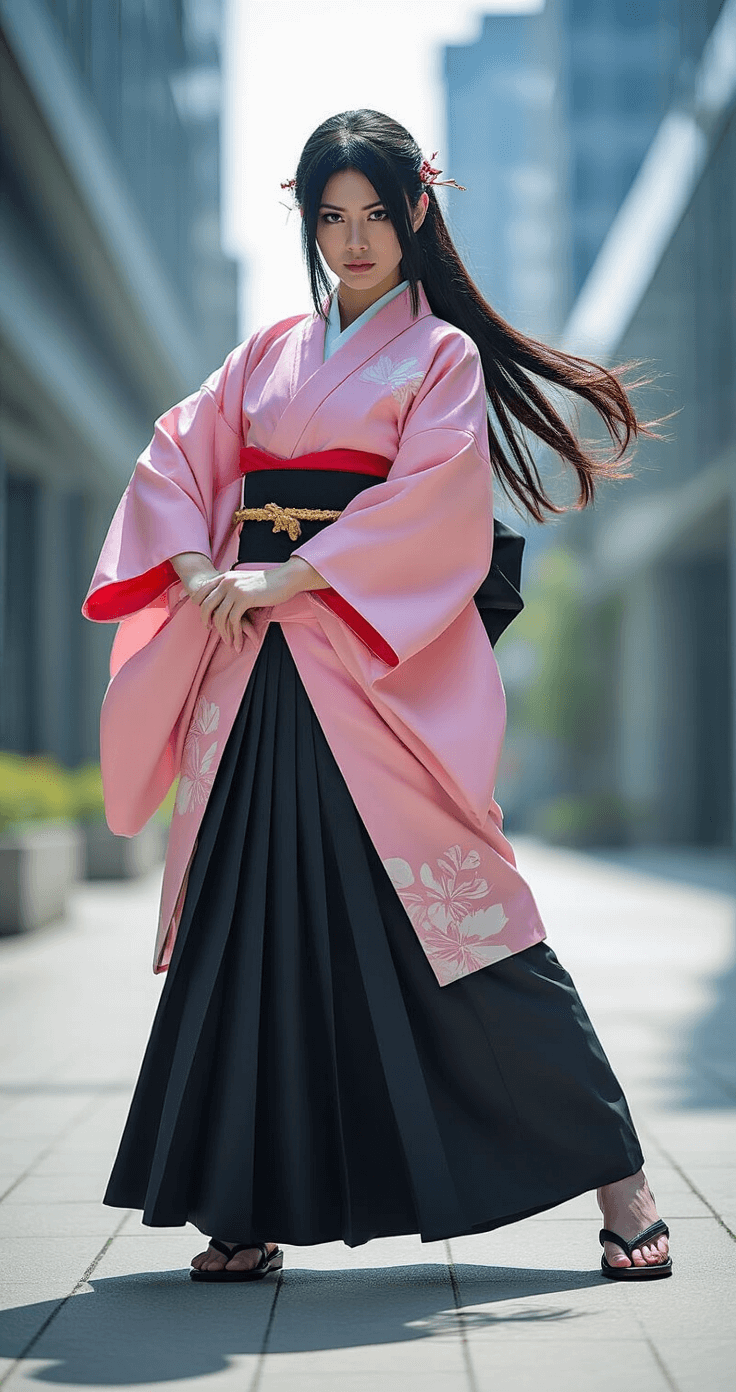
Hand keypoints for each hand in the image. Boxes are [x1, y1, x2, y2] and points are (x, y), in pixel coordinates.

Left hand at [187, 557, 327, 653]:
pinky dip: (234, 633)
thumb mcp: (245, 581)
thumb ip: (233, 587)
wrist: (285, 578)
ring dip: (223, 632)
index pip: (202, 592)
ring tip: (228, 642)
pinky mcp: (244, 598)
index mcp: (225, 577)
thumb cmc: (268, 583)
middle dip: (206, 621)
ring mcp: (235, 589)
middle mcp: (226, 581)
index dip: (200, 607)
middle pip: (206, 605)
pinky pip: (233, 620)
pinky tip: (238, 642)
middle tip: (210, 631)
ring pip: (219, 616)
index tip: (206, 619)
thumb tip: (225, 601)